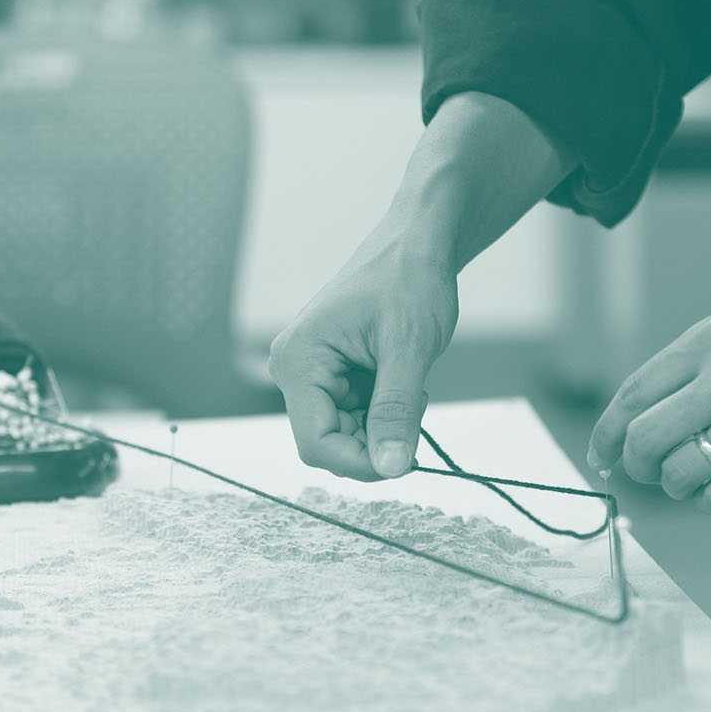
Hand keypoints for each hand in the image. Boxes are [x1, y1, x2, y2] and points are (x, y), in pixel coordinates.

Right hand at [268, 246, 458, 480]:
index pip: (316, 444)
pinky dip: (383, 411)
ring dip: (383, 424)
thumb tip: (391, 467)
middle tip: (415, 404)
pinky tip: (400, 379)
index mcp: (299, 361)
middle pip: (330, 444)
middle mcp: (294, 371)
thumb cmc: (409, 278)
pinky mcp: (330, 376)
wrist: (416, 243)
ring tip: (409, 382)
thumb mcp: (408, 347)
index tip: (407, 459)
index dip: (362, 464)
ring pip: (345, 435)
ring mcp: (310, 374)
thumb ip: (396, 411)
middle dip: (377, 440)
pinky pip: (354, 417)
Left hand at [586, 297, 710, 514]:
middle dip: (638, 466)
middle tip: (650, 472)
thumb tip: (646, 414)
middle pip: (646, 439)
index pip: (634, 394)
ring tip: (695, 479)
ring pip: (681, 473)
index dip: (607, 432)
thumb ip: (700, 366)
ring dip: (678, 487)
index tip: (603, 452)